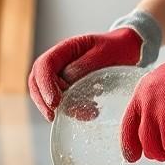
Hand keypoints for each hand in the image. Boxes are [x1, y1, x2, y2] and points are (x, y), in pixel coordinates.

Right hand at [29, 27, 143, 120]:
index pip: (44, 65)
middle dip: (43, 100)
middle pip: (37, 81)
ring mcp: (62, 75)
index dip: (45, 85)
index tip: (55, 102)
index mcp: (64, 49)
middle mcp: (59, 62)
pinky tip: (90, 112)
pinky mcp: (70, 87)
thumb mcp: (103, 54)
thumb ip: (83, 66)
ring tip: (88, 113)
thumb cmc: (117, 48)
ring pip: (46, 93)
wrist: (128, 49)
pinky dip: (72, 110)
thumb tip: (65, 82)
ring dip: (60, 108)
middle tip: (54, 116)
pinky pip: (62, 101)